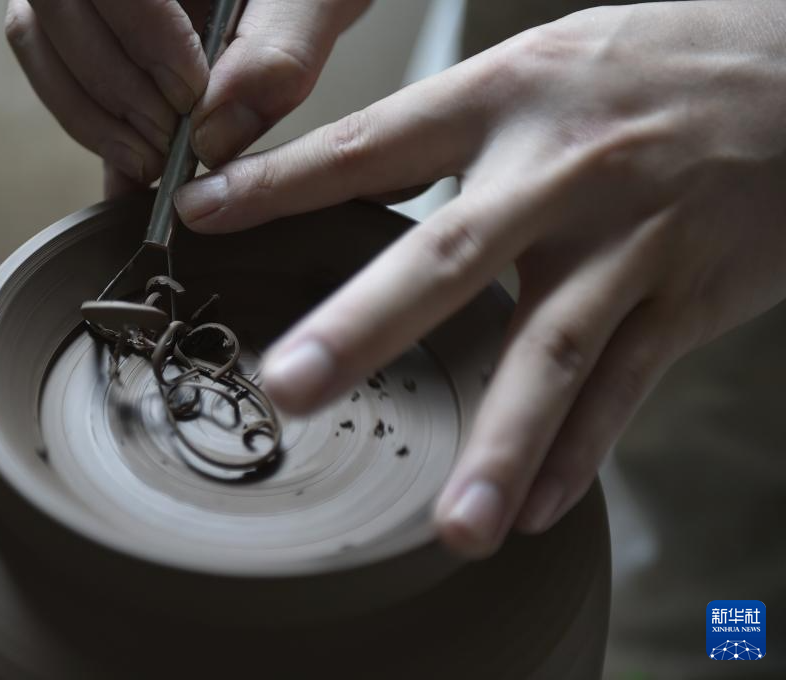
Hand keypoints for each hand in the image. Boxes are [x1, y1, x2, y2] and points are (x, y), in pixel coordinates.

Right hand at [5, 0, 369, 196]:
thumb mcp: (310, 6)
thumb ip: (276, 57)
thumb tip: (211, 136)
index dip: (143, 34)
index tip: (191, 94)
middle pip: (54, 7)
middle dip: (114, 86)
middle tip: (171, 143)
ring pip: (35, 39)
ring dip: (92, 115)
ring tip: (154, 161)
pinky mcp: (78, 29)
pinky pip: (50, 71)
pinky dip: (91, 128)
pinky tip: (137, 167)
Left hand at [173, 1, 785, 556]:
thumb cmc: (651, 68)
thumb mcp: (543, 66)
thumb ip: (453, 133)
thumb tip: (359, 185)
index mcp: (508, 97)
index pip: (372, 146)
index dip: (283, 184)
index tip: (202, 217)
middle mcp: (560, 170)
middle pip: (446, 256)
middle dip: (362, 326)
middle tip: (286, 388)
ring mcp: (629, 239)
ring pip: (550, 350)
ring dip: (500, 444)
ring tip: (453, 525)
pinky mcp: (691, 293)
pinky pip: (628, 385)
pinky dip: (582, 451)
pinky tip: (538, 510)